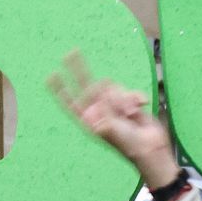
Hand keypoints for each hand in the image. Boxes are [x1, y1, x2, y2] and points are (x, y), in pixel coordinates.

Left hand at [47, 52, 180, 189]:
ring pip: (112, 87)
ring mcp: (113, 105)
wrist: (150, 148)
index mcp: (90, 120)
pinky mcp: (128, 102)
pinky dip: (135, 98)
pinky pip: (129, 91)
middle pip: (86, 85)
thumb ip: (104, 112)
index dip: (61, 90)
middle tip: (70, 52)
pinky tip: (141, 108)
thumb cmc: (128, 145)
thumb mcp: (112, 130)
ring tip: (130, 115)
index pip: (71, 102)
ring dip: (123, 98)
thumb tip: (100, 97)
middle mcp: (99, 110)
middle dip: (79, 69)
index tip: (51, 77)